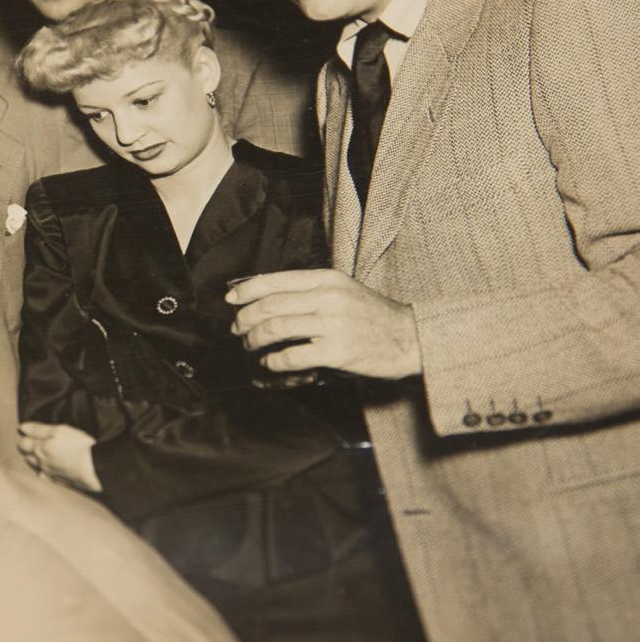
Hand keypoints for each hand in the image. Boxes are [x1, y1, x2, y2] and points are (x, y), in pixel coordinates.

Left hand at [17, 422, 101, 492]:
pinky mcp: (57, 481)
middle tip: (37, 440)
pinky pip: (44, 476)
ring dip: (35, 459)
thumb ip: (38, 429)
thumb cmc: (78, 445)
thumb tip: (22, 428)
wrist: (94, 468)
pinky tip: (49, 467)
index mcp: (39, 449)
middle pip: (26, 456)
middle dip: (28, 448)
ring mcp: (48, 473)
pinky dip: (43, 470)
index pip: (22, 444)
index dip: (26, 437)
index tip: (32, 432)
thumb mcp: (59, 430)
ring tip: (43, 452)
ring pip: (34, 467)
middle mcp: (40, 463)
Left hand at [227, 269, 422, 380]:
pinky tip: (271, 363)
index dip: (246, 291)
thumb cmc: (372, 315)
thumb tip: (266, 296)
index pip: (275, 280)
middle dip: (245, 319)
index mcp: (326, 279)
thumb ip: (309, 290)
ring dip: (255, 340)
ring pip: (276, 329)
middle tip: (237, 329)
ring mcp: (333, 324)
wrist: (410, 338)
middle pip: (270, 306)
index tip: (231, 301)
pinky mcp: (337, 351)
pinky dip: (274, 361)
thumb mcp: (342, 290)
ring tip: (251, 346)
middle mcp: (327, 297)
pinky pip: (292, 356)